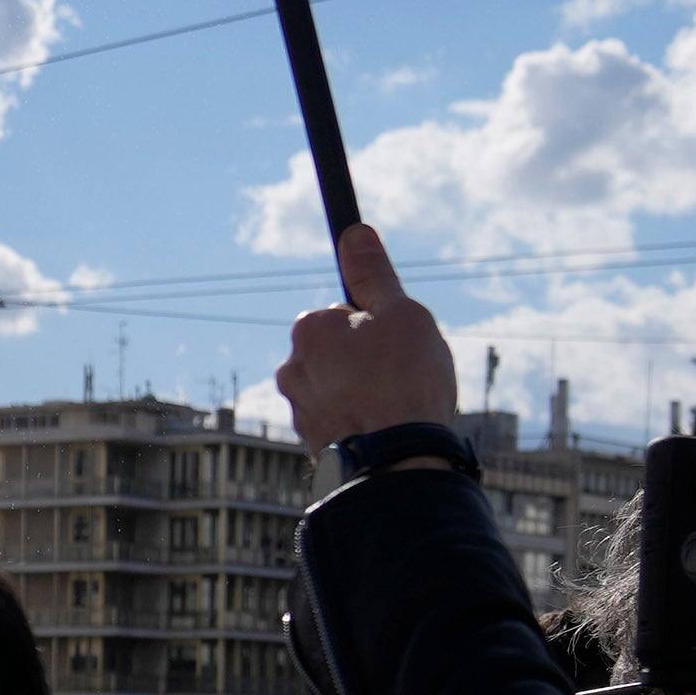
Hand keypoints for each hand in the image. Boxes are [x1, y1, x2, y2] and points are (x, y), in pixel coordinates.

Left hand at [276, 217, 462, 452]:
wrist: (397, 461)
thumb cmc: (403, 381)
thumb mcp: (400, 312)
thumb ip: (374, 274)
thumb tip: (354, 233)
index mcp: (309, 329)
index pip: (346, 311)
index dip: (379, 324)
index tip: (398, 341)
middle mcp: (292, 367)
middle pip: (341, 350)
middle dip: (370, 358)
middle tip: (404, 374)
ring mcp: (299, 408)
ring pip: (341, 385)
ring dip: (366, 390)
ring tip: (397, 405)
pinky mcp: (311, 441)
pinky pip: (342, 417)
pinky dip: (362, 419)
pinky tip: (386, 428)